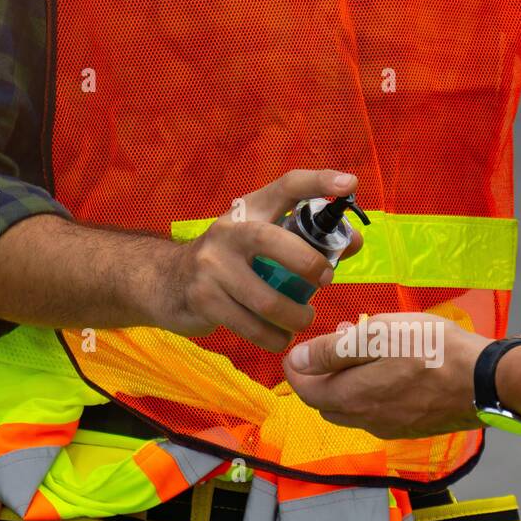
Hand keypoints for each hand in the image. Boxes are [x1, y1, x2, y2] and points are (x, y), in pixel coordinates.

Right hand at [151, 169, 363, 351]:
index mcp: (250, 211)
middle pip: (271, 241)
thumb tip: (353, 242)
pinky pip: (249, 325)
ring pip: (265, 298)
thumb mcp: (263, 242)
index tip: (350, 185)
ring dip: (293, 316)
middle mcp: (228, 232)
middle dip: (307, 263)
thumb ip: (309, 242)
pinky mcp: (203, 299)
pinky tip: (280, 338)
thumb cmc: (232, 261)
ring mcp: (211, 266)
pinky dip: (272, 337)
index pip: (286, 187)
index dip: (319, 182)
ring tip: (304, 320)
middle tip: (326, 280)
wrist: (167, 282)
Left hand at [284, 312, 491, 438]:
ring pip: (353, 411)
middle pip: (327, 404)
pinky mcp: (413, 428)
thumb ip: (334, 350)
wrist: (486, 380)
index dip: (296, 370)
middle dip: (319, 380)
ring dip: (346, 388)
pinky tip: (389, 374)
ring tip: (363, 356)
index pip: (306, 390)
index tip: (297, 351)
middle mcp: (367, 420)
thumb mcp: (379, 334)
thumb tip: (296, 361)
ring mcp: (391, 427)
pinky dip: (371, 396)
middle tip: (332, 348)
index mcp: (353, 397)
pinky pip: (378, 415)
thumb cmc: (433, 349)